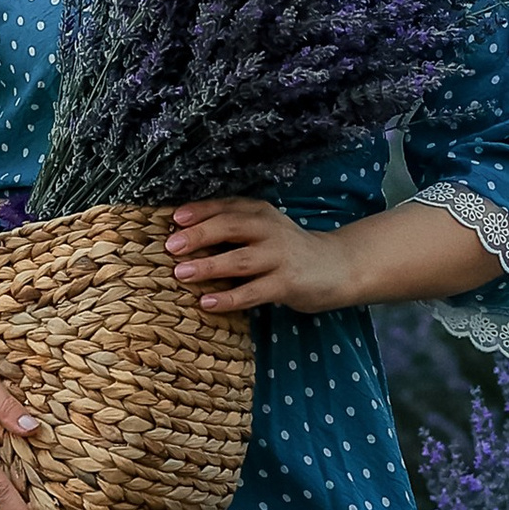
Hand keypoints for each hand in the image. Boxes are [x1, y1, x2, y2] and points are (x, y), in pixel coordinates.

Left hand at [164, 197, 354, 316]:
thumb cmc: (289, 250)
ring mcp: (280, 256)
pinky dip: (229, 298)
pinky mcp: (287, 283)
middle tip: (171, 246)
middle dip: (199, 235)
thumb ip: (233, 230)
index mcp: (260, 213)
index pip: (226, 206)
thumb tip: (184, 236)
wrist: (337, 267)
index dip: (199, 211)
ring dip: (208, 266)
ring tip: (181, 273)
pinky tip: (207, 303)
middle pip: (230, 227)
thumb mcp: (264, 231)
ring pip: (239, 260)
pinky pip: (253, 291)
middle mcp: (270, 230)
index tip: (174, 219)